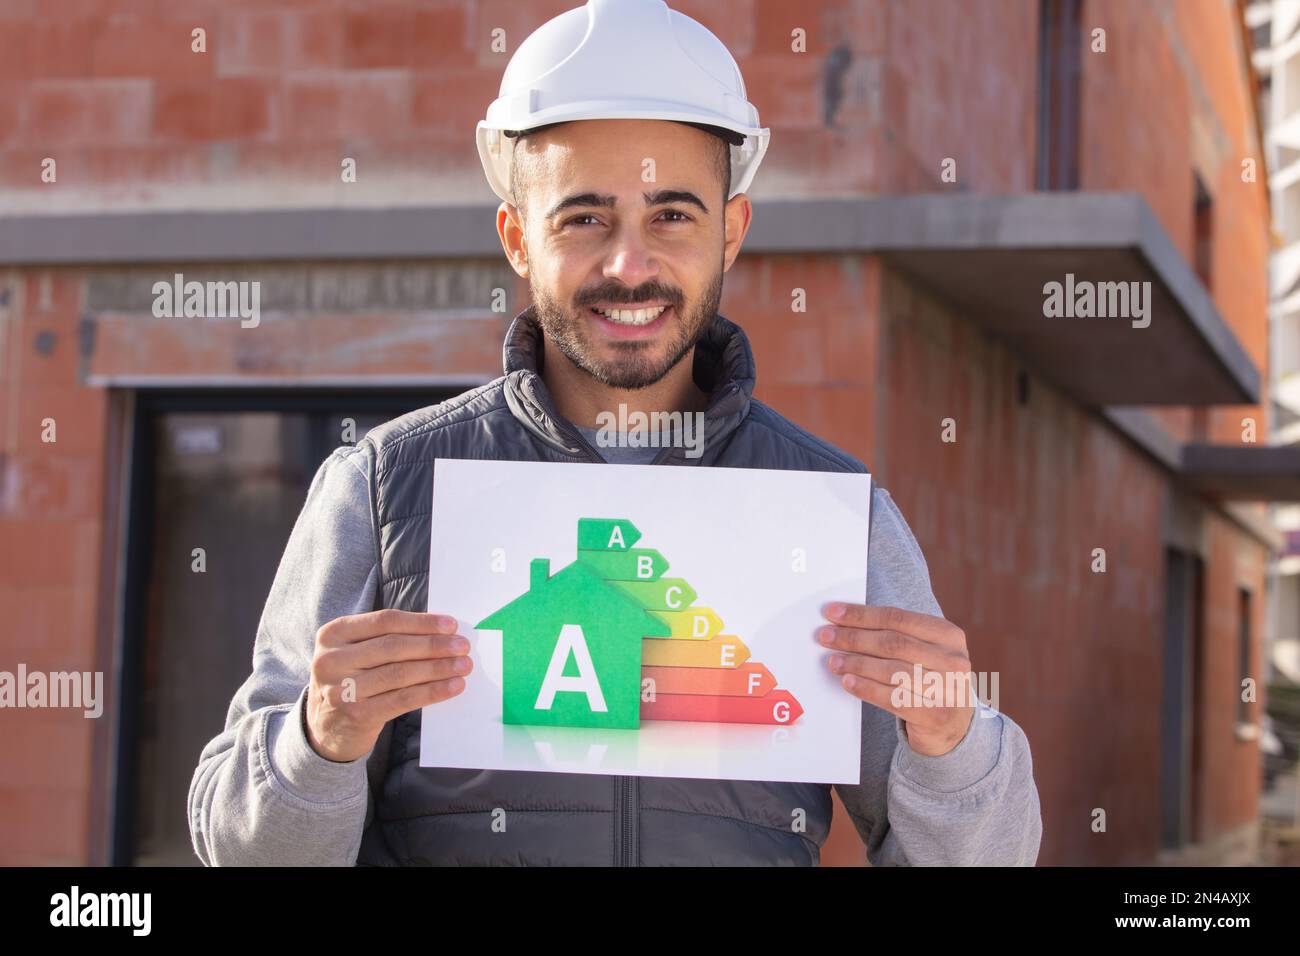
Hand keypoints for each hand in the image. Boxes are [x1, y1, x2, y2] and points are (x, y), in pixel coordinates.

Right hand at [306, 609, 472, 761]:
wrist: (327, 727)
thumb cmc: (352, 680)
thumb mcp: (356, 652)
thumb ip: (387, 639)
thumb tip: (442, 631)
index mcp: (333, 633)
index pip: (385, 621)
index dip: (421, 622)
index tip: (451, 624)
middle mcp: (332, 659)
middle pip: (394, 646)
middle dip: (433, 645)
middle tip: (462, 646)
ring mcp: (342, 689)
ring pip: (400, 673)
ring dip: (438, 668)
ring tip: (463, 666)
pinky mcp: (357, 714)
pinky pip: (403, 699)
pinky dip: (432, 691)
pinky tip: (453, 687)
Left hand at [817, 603, 975, 756]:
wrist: (954, 724)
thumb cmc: (928, 678)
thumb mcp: (923, 651)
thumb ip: (894, 635)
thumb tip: (844, 623)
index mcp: (948, 635)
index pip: (898, 618)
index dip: (862, 615)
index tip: (832, 613)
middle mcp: (953, 660)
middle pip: (893, 643)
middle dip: (854, 638)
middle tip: (826, 637)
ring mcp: (948, 689)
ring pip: (893, 670)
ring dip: (857, 664)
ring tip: (833, 661)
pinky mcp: (935, 715)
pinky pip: (894, 699)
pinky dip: (867, 689)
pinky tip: (848, 682)